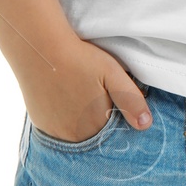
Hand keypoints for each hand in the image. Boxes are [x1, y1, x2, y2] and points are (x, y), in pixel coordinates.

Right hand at [23, 41, 151, 139]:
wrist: (39, 48)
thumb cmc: (79, 59)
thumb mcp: (113, 74)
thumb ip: (131, 100)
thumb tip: (145, 125)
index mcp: (96, 127)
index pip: (113, 133)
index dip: (117, 117)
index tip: (112, 100)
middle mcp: (74, 136)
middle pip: (95, 136)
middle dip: (100, 121)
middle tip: (94, 94)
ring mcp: (54, 132)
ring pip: (76, 134)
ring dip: (81, 122)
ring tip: (79, 96)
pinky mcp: (40, 124)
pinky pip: (58, 130)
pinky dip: (64, 120)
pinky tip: (64, 101)